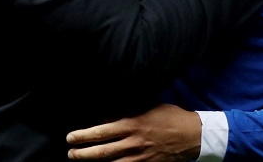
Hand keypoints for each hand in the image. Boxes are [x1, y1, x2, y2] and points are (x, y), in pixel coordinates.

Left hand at [67, 104, 200, 160]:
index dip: (83, 136)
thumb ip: (129, 111)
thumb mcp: (149, 107)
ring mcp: (140, 159)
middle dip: (82, 154)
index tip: (71, 137)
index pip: (101, 132)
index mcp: (132, 125)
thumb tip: (109, 114)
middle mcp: (133, 143)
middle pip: (102, 152)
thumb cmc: (170, 117)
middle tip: (70, 154)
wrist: (192, 136)